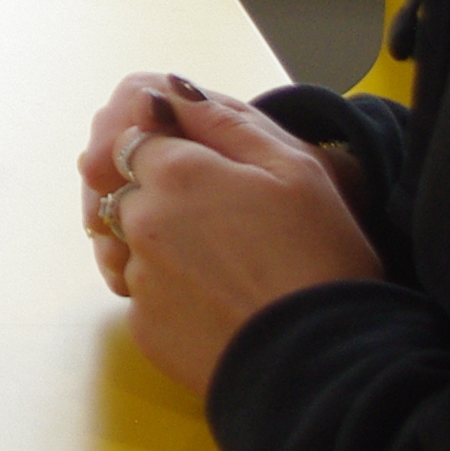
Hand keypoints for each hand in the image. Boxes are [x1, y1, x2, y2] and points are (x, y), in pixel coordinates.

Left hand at [79, 73, 381, 394]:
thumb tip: (168, 88)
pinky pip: (143, 294)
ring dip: (162, 245)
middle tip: (227, 223)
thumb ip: (222, 119)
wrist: (323, 362)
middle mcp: (141, 222)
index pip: (137, 138)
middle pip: (126, 190)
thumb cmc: (319, 258)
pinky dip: (170, 292)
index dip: (169, 149)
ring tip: (225, 265)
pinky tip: (218, 300)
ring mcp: (138, 278)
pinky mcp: (143, 328)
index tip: (208, 172)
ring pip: (130, 243)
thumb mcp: (293, 166)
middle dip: (160, 195)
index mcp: (176, 173)